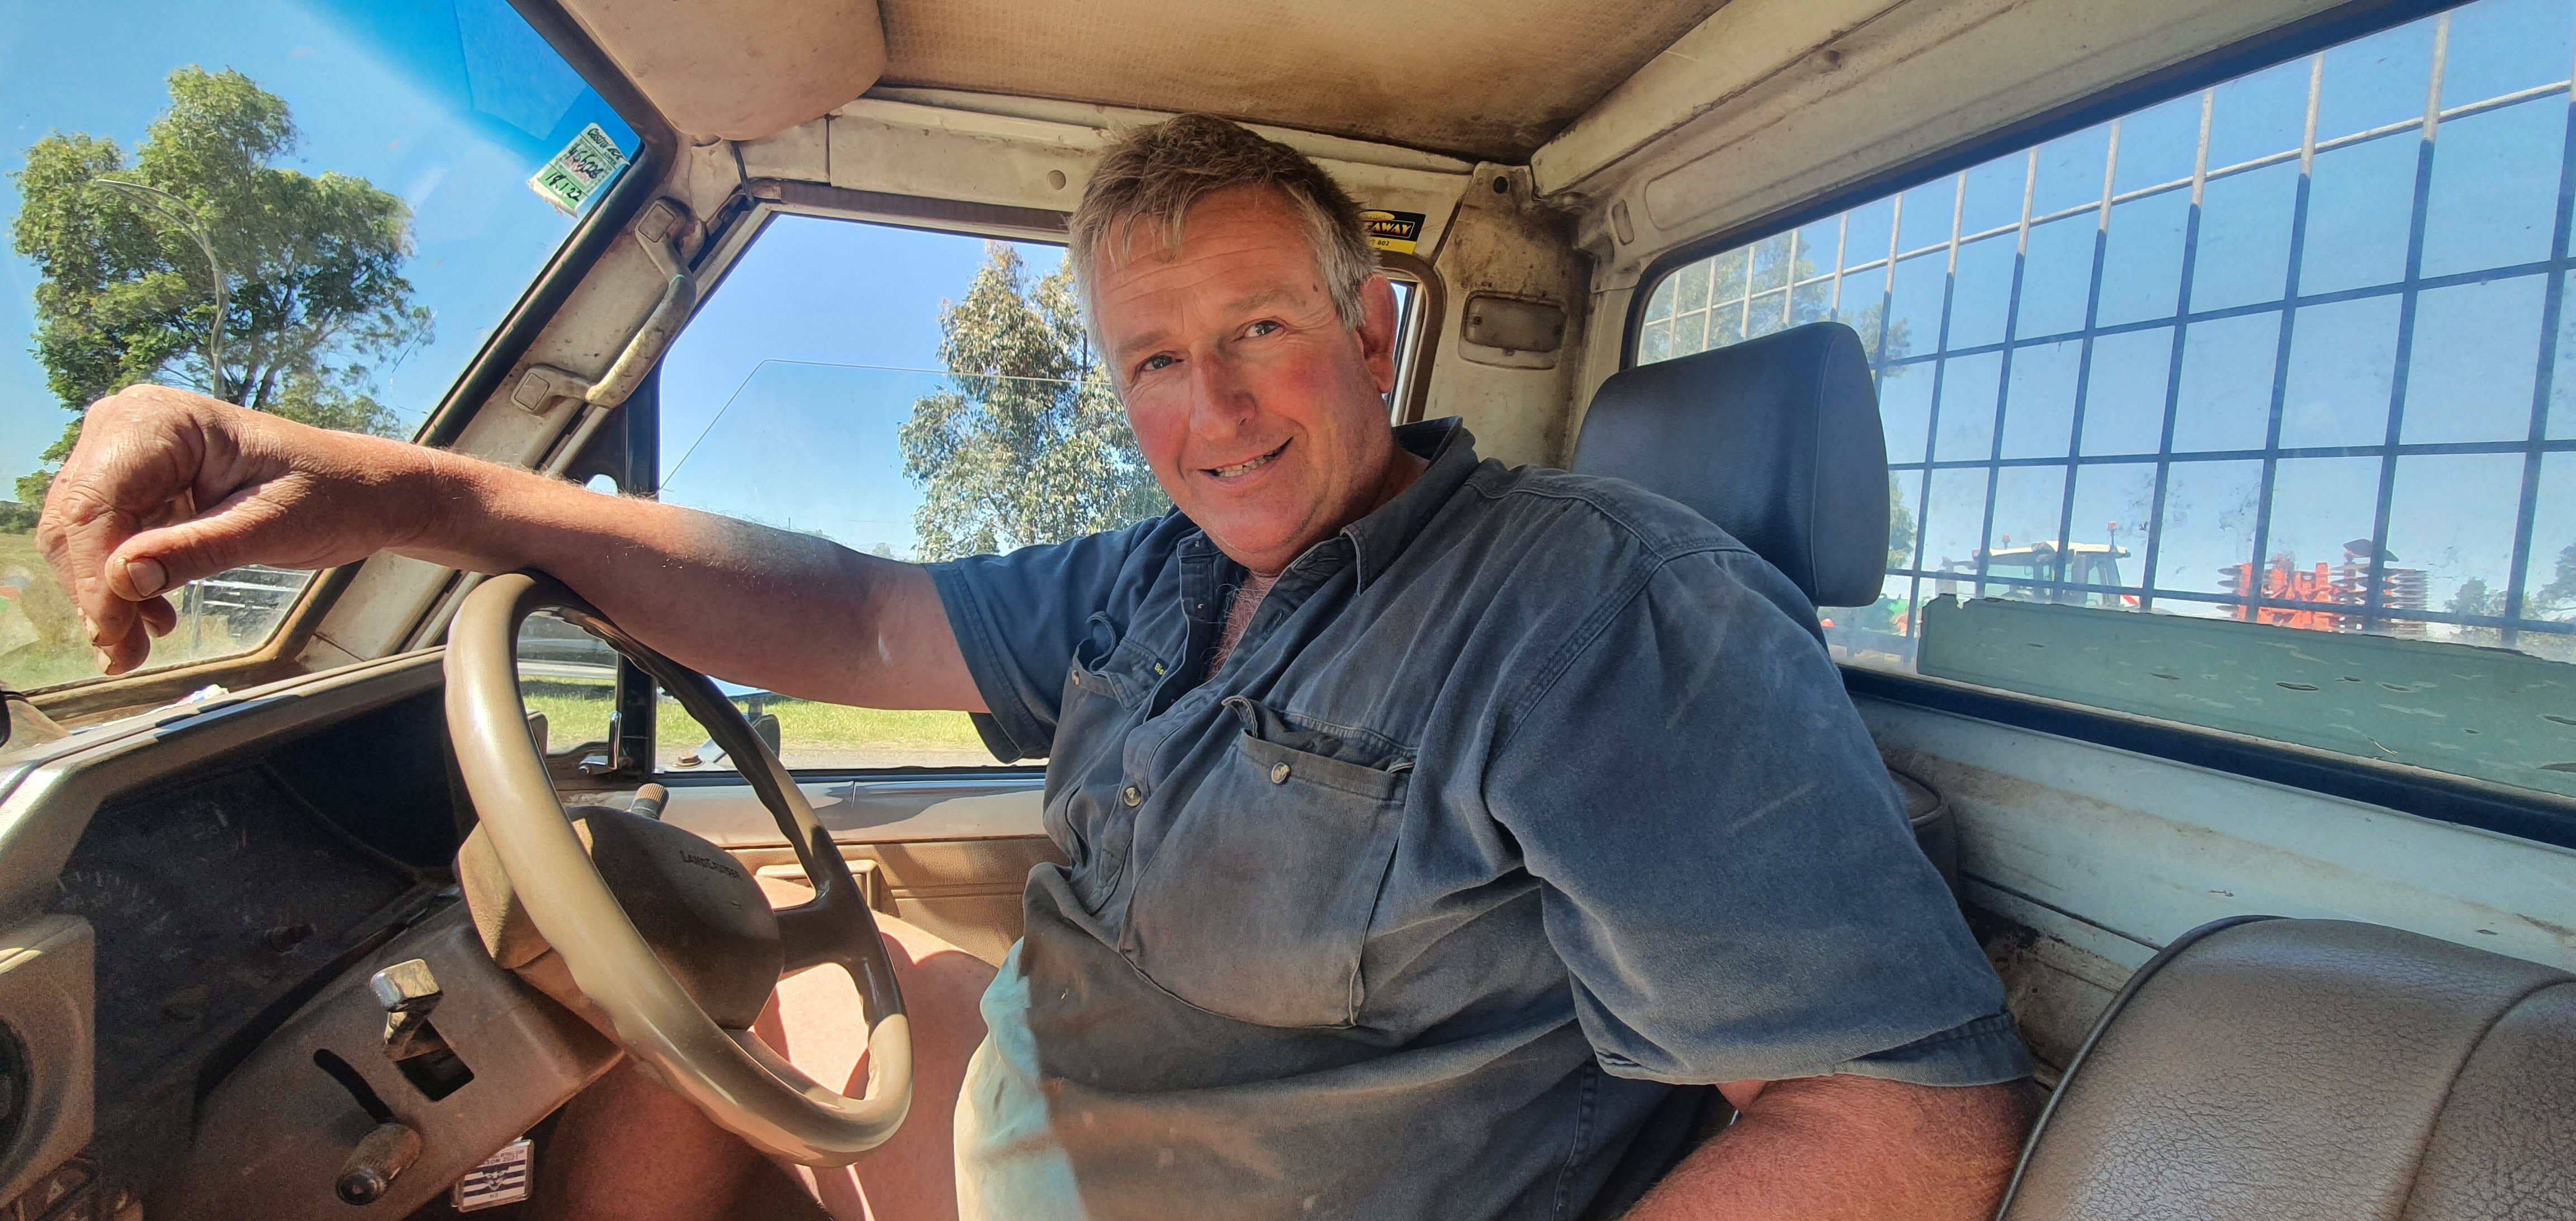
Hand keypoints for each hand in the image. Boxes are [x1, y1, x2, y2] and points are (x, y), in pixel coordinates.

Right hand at [36, 384, 435, 674]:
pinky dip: (121, 586)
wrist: (357, 491)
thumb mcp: (269, 527)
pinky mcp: (137, 488)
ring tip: (137, 646)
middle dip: (96, 596)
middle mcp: (127, 427)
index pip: (97, 504)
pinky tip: (152, 617)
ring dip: (105, 598)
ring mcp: (125, 456)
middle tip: (123, 657)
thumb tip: (122, 577)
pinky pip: (106, 542)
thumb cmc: (329, 495)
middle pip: (77, 523)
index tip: (112, 634)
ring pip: (82, 539)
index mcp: (159, 420)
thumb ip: (196, 550)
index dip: (94, 575)